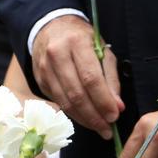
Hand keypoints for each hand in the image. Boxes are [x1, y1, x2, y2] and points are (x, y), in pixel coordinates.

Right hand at [31, 15, 123, 138]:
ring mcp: (45, 69)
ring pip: (65, 102)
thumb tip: (117, 106)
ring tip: (99, 128)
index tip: (114, 116)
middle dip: (94, 116)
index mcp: (77, 43)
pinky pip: (58, 102)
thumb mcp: (101, 50)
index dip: (103, 101)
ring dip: (83, 119)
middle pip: (76, 94)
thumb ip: (110, 78)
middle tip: (107, 130)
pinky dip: (73, 113)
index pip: (91, 78)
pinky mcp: (39, 80)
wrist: (50, 28)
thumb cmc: (81, 38)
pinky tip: (85, 118)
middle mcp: (57, 55)